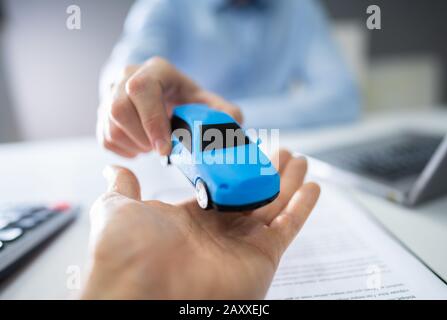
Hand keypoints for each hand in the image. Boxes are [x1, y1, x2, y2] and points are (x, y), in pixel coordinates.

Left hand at [82, 150, 319, 298]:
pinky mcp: (263, 255)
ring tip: (300, 159)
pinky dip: (303, 207)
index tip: (246, 149)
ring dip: (288, 182)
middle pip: (251, 194)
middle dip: (267, 171)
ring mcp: (242, 242)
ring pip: (273, 205)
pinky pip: (288, 226)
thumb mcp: (118, 209)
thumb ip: (122, 188)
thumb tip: (113, 169)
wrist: (145, 292)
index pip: (220, 187)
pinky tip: (312, 187)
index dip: (235, 169)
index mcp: (190, 217)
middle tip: (283, 150)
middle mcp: (219, 230)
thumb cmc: (128, 252)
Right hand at [97, 57, 241, 157]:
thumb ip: (222, 111)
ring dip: (135, 145)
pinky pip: (106, 138)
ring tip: (154, 145)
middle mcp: (126, 77)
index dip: (152, 121)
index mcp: (155, 70)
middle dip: (143, 137)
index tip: (165, 149)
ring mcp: (110, 93)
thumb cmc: (185, 99)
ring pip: (110, 125)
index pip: (141, 89)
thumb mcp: (206, 101)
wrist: (162, 95)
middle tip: (161, 149)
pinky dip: (126, 150)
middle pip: (119, 109)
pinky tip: (142, 146)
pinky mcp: (103, 113)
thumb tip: (234, 121)